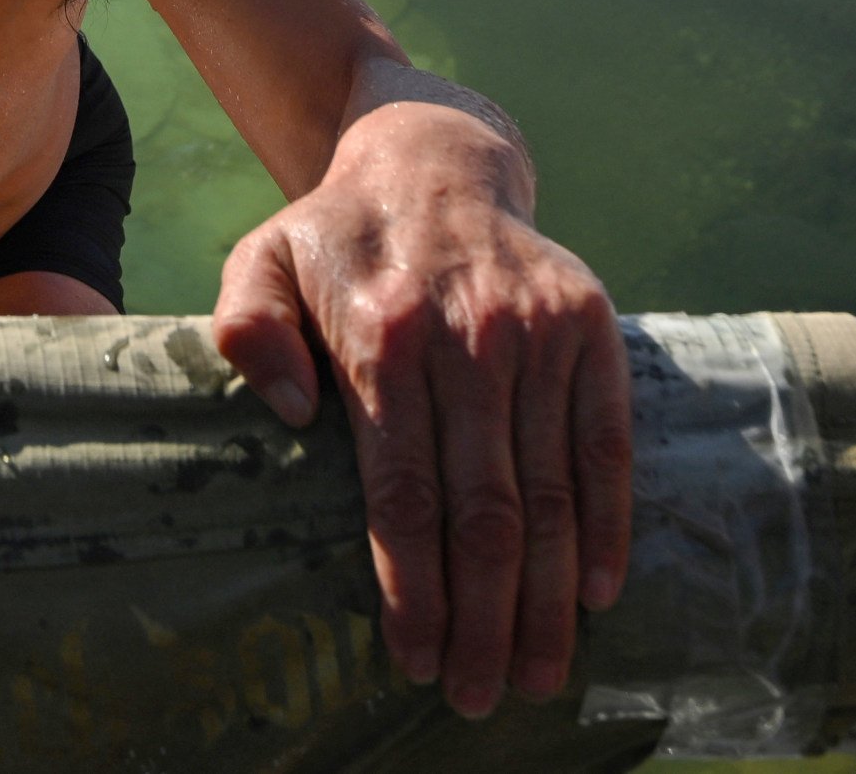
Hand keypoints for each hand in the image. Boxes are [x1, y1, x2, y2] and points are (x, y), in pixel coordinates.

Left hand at [209, 98, 631, 718]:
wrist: (434, 160)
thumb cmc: (334, 236)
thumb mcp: (259, 260)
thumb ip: (248, 328)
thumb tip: (289, 413)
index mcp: (383, 333)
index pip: (403, 494)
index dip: (415, 589)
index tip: (419, 662)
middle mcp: (469, 335)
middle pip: (485, 511)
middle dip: (488, 619)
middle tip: (485, 696)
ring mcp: (538, 331)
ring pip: (550, 492)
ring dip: (549, 596)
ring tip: (540, 672)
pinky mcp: (590, 326)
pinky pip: (606, 443)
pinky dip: (607, 523)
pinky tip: (595, 591)